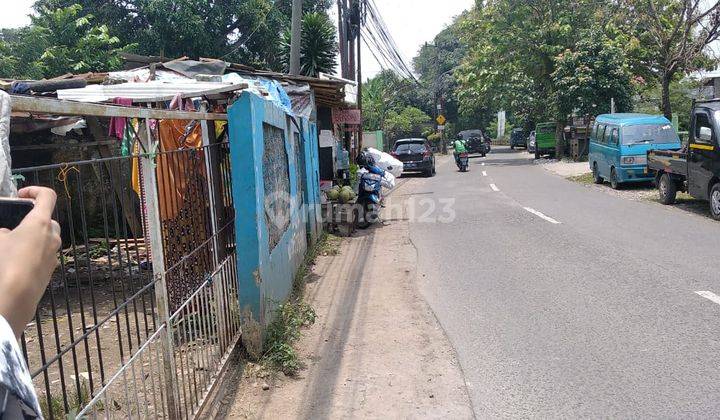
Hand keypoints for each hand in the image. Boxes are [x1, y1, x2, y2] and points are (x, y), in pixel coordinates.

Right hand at [0, 187, 60, 337]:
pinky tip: (14, 263)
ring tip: (9, 245)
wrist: (12, 300)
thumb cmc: (3, 266)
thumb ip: (3, 233)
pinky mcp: (50, 271)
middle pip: (47, 220)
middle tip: (12, 226)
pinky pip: (43, 256)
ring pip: (46, 240)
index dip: (35, 190)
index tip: (21, 194)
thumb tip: (7, 234)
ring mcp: (53, 255)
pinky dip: (32, 254)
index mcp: (40, 224)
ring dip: (31, 238)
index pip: (47, 196)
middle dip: (31, 220)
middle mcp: (52, 238)